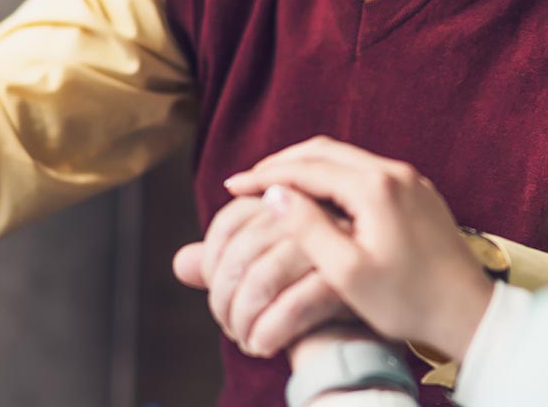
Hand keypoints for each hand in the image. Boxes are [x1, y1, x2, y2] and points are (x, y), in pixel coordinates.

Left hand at [172, 195, 355, 356]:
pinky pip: (293, 305)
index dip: (213, 261)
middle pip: (243, 250)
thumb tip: (182, 263)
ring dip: (243, 319)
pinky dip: (268, 332)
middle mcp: (311, 212)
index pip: (230, 220)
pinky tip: (262, 346)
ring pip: (263, 278)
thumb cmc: (310, 300)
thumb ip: (225, 267)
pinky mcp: (347, 280)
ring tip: (244, 339)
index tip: (216, 294)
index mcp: (288, 201)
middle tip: (227, 325)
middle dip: (224, 298)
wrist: (365, 331)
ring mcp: (332, 242)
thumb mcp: (265, 279)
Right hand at [225, 136, 494, 361]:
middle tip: (247, 181)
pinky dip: (332, 176)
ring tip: (275, 187)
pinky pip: (364, 170)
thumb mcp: (347, 272)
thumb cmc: (408, 301)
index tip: (232, 187)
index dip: (265, 176)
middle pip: (324, 151)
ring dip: (307, 167)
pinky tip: (318, 197)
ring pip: (345, 158)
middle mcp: (393, 172)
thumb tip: (275, 195)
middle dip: (282, 163)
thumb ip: (308, 229)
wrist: (468, 312)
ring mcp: (409, 179)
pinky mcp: (418, 192)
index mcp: (374, 187)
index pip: (306, 168)